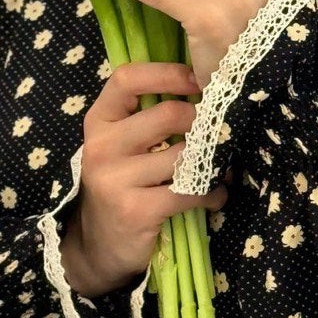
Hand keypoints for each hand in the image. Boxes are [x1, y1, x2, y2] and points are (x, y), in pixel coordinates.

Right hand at [60, 62, 231, 295]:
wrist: (99, 244)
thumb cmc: (122, 183)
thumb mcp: (122, 144)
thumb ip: (148, 117)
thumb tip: (207, 91)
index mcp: (100, 120)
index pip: (127, 79)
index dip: (167, 73)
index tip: (199, 81)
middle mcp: (101, 146)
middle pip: (168, 114)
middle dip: (202, 123)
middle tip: (216, 134)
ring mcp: (115, 180)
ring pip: (184, 155)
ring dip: (213, 163)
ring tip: (218, 170)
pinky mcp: (135, 210)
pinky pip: (189, 191)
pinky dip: (212, 193)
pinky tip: (213, 196)